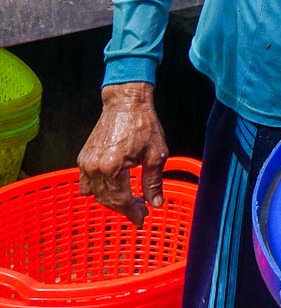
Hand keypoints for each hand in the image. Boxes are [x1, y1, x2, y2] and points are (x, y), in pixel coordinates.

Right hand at [77, 83, 168, 228]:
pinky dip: (98, 190)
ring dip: (112, 200)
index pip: (121, 200)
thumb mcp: (156, 154)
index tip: (143, 219)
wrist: (125, 103)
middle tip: (141, 211)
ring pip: (96, 193)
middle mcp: (94, 168)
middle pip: (107, 199)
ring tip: (130, 201)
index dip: (133, 212)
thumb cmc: (144, 125)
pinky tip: (113, 189)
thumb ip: (153, 182)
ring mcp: (86, 163)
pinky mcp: (83, 158)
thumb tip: (156, 204)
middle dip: (124, 208)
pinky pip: (86, 183)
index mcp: (113, 168)